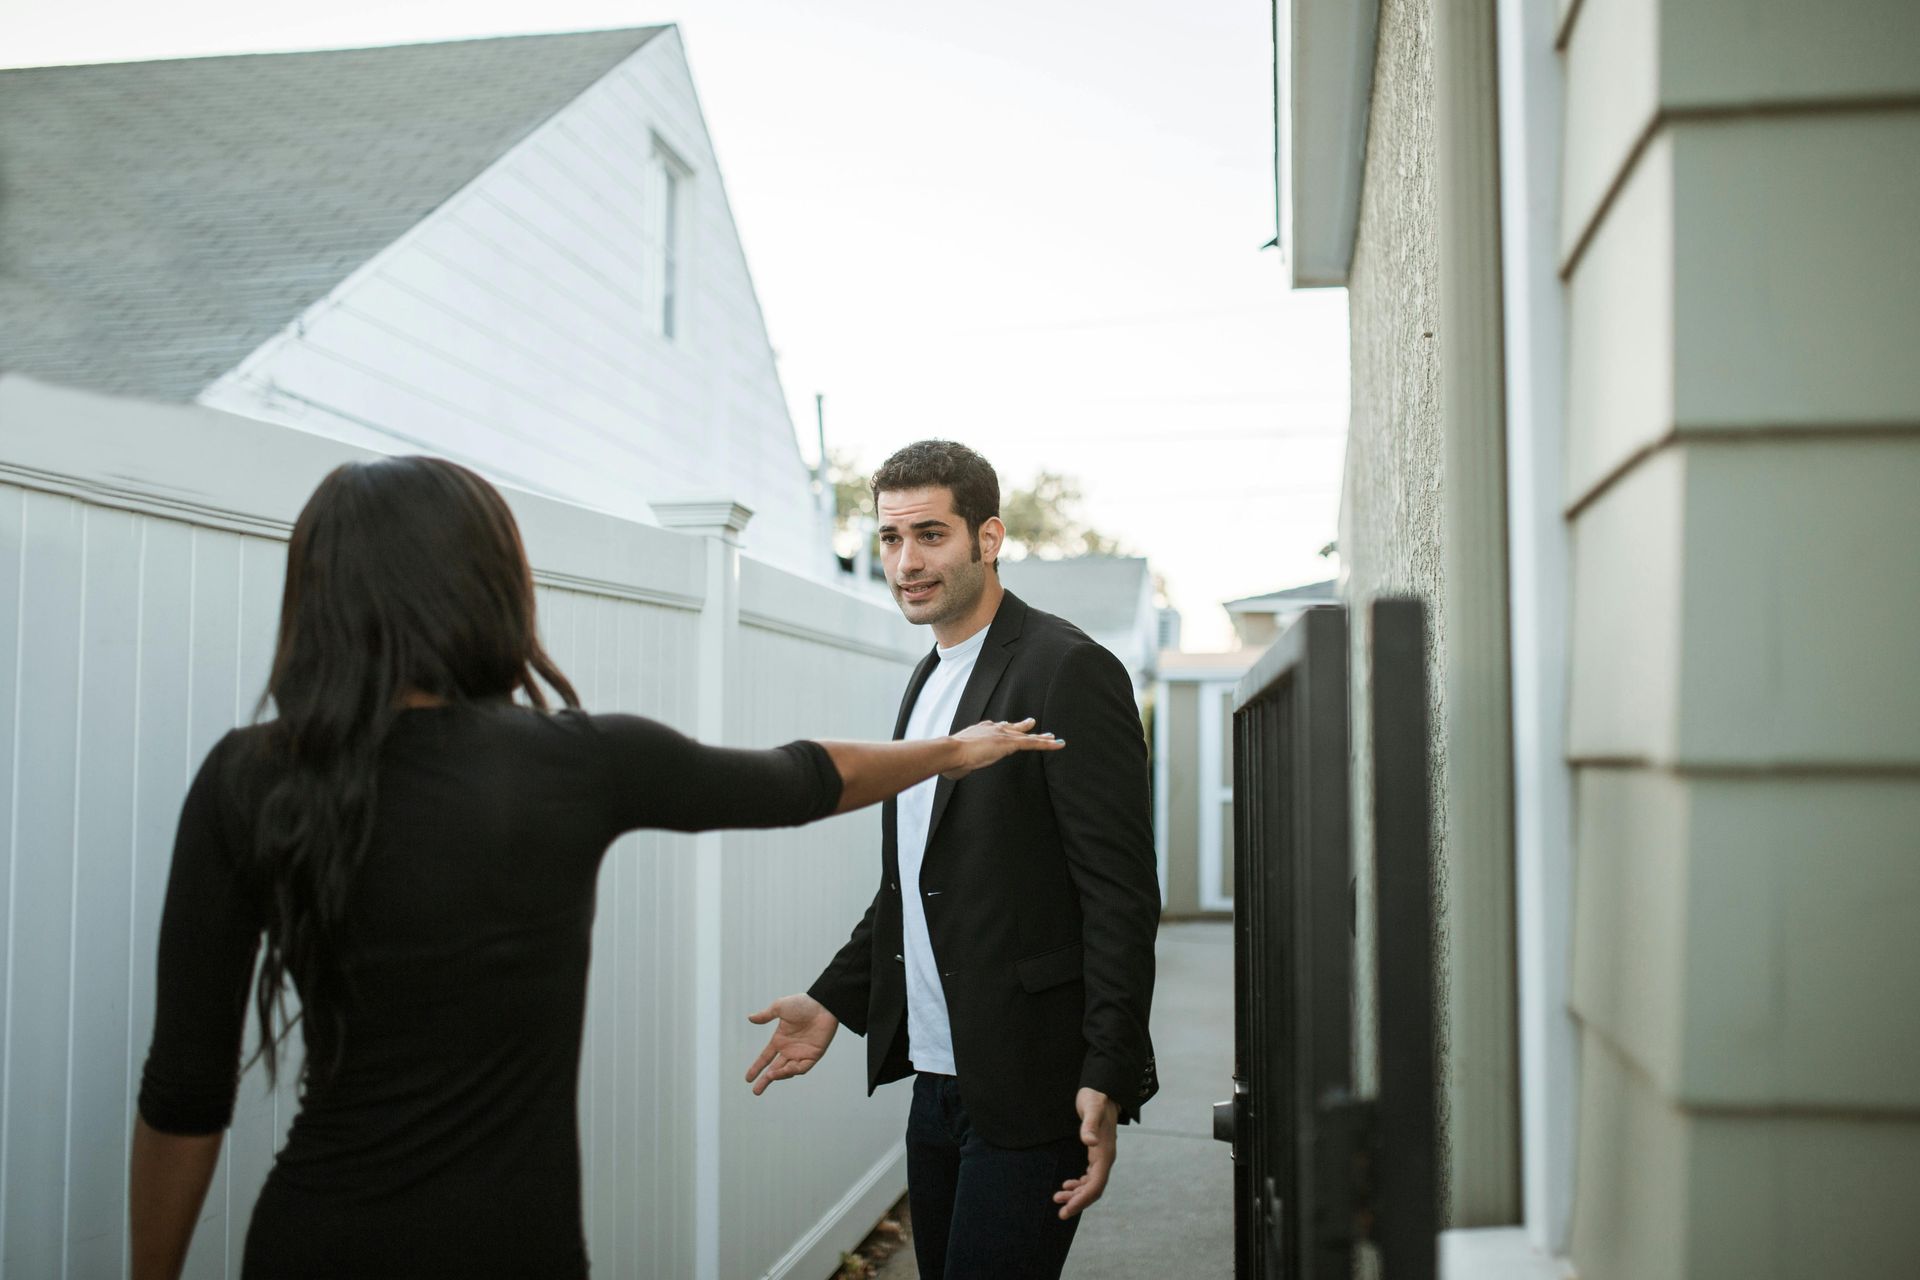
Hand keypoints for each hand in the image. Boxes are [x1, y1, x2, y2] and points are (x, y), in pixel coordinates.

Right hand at [745, 994, 838, 1094]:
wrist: (823, 1004)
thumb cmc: (803, 1004)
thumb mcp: (780, 1007)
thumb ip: (765, 1015)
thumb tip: (750, 1018)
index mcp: (780, 1040)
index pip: (765, 1057)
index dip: (757, 1068)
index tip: (747, 1079)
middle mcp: (789, 1049)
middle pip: (774, 1069)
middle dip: (765, 1080)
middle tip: (756, 1092)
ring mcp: (801, 1053)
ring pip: (787, 1071)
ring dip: (778, 1075)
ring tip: (770, 1076)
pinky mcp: (813, 1055)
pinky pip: (802, 1068)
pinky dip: (793, 1071)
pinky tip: (787, 1069)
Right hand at [944, 717, 1063, 779]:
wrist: (951, 752)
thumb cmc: (950, 758)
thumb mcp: (957, 760)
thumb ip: (959, 765)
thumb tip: (954, 773)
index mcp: (980, 731)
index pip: (996, 729)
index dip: (1004, 728)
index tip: (1008, 727)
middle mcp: (993, 729)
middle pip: (1013, 728)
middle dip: (1024, 727)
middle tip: (1032, 723)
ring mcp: (1002, 735)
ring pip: (1026, 736)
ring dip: (1040, 738)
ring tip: (1053, 738)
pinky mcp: (1010, 743)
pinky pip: (1033, 743)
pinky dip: (1047, 744)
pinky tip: (1058, 744)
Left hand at [1053, 1088, 1118, 1218]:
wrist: (1103, 1089)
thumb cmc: (1096, 1097)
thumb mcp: (1091, 1108)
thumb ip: (1089, 1125)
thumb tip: (1089, 1142)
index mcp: (1105, 1153)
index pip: (1095, 1185)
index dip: (1082, 1199)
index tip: (1066, 1210)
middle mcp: (1106, 1158)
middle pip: (1094, 1189)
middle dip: (1078, 1201)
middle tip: (1060, 1211)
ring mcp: (1102, 1156)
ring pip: (1091, 1184)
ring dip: (1076, 1194)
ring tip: (1058, 1197)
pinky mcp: (1096, 1152)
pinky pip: (1090, 1176)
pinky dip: (1079, 1184)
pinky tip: (1068, 1184)